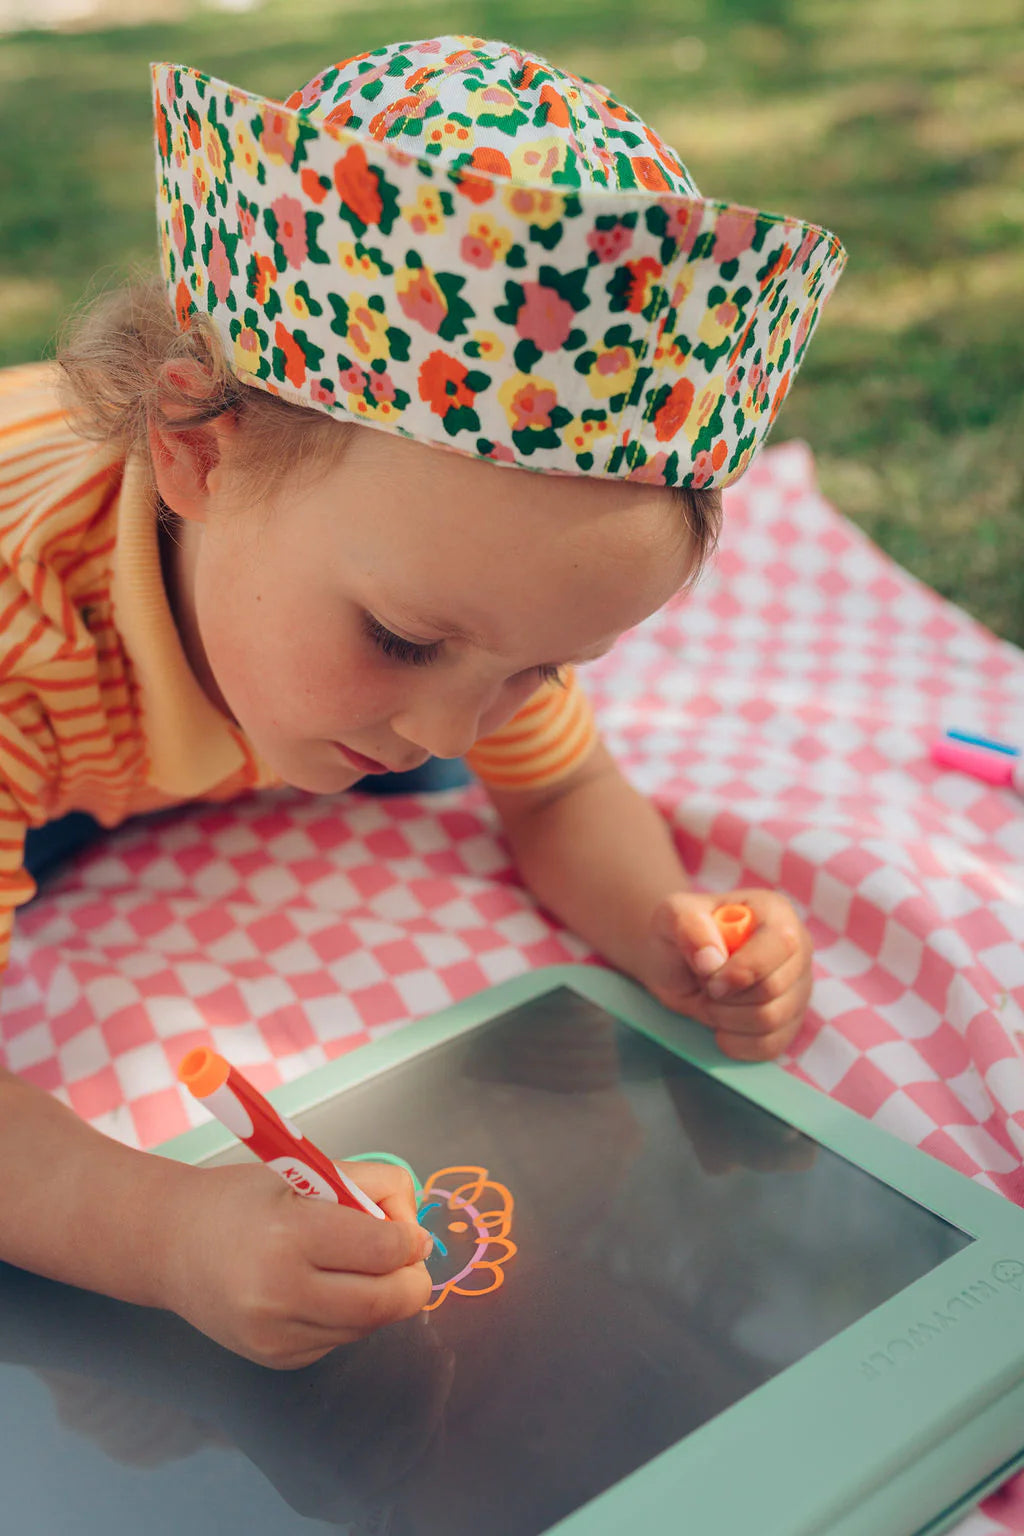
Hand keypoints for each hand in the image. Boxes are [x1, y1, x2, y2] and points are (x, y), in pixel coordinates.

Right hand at [160, 1160, 432, 1368]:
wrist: (170, 1245)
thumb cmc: (241, 1200)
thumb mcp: (305, 1172)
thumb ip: (371, 1187)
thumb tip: (416, 1234)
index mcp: (289, 1236)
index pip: (384, 1250)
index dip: (409, 1239)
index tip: (408, 1231)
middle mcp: (280, 1295)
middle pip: (386, 1302)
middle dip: (412, 1280)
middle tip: (409, 1258)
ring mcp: (276, 1336)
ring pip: (368, 1325)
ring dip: (380, 1297)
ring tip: (353, 1264)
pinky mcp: (276, 1360)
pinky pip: (340, 1340)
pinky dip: (348, 1315)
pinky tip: (321, 1287)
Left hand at [642, 888, 812, 1060]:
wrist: (678, 963)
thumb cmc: (680, 933)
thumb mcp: (671, 916)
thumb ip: (689, 926)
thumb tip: (712, 960)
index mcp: (775, 913)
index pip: (781, 943)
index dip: (743, 969)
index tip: (710, 981)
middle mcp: (798, 949)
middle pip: (774, 988)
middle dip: (726, 998)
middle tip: (705, 987)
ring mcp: (798, 988)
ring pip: (772, 1021)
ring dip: (727, 1020)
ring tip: (710, 1002)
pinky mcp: (790, 1022)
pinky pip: (771, 1046)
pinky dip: (736, 1043)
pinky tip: (721, 1026)